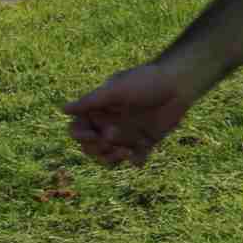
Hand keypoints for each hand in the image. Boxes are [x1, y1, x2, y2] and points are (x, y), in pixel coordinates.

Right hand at [63, 61, 202, 167]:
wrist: (179, 84)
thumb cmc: (146, 81)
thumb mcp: (117, 89)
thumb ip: (91, 101)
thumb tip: (62, 109)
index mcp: (98, 110)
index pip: (78, 129)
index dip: (80, 136)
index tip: (92, 135)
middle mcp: (109, 124)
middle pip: (90, 147)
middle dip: (97, 148)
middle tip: (112, 136)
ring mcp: (126, 134)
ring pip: (109, 156)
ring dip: (113, 158)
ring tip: (126, 152)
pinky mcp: (144, 142)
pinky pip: (134, 158)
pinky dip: (135, 160)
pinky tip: (140, 157)